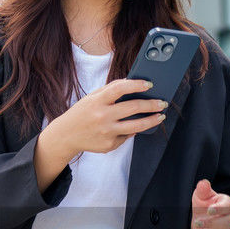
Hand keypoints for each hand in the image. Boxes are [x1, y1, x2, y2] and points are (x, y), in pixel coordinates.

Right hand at [51, 78, 167, 154]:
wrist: (67, 135)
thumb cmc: (82, 113)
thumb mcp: (92, 97)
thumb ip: (109, 90)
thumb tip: (132, 83)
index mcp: (97, 101)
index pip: (119, 88)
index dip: (136, 85)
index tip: (150, 84)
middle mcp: (102, 116)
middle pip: (133, 108)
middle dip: (152, 105)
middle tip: (162, 103)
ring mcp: (106, 132)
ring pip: (136, 126)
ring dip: (152, 121)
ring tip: (160, 116)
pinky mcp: (109, 145)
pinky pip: (126, 137)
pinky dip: (131, 131)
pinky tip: (133, 127)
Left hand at [189, 179, 229, 228]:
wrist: (204, 214)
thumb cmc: (205, 202)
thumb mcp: (203, 194)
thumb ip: (203, 189)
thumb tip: (203, 183)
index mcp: (227, 205)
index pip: (227, 207)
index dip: (219, 209)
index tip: (209, 210)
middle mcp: (228, 219)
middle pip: (225, 223)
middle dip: (211, 224)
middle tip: (197, 223)